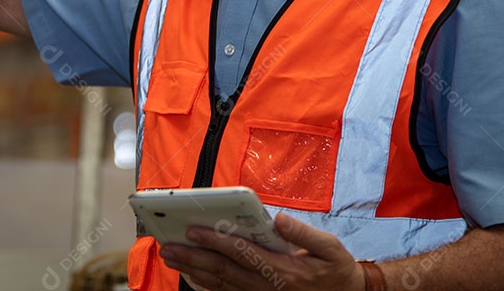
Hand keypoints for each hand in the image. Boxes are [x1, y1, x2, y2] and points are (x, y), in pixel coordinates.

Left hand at [159, 213, 366, 290]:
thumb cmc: (335, 268)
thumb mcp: (330, 248)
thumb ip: (303, 233)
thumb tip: (277, 219)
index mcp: (282, 269)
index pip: (241, 253)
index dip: (215, 241)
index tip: (193, 230)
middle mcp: (267, 285)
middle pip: (222, 270)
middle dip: (192, 257)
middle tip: (167, 246)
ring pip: (220, 283)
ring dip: (193, 270)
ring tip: (171, 257)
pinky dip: (206, 285)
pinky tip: (190, 276)